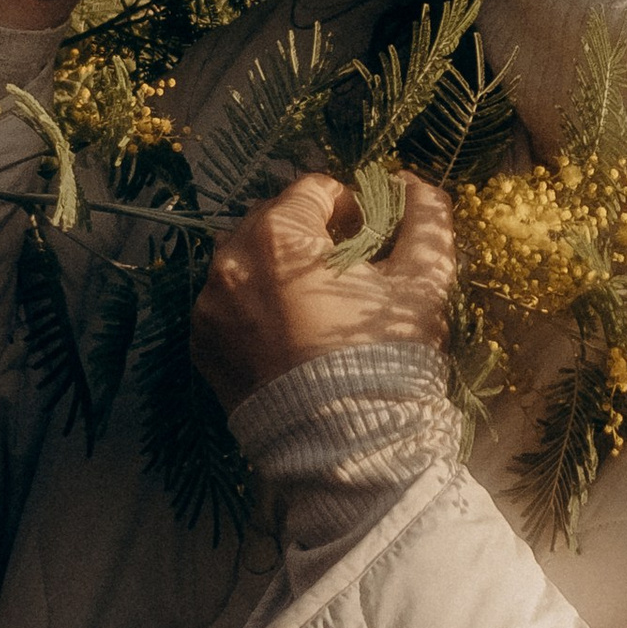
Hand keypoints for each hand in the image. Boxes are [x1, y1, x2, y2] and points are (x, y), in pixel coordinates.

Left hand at [191, 169, 455, 410]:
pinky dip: (254, 305)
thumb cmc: (386, 353)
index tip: (371, 240)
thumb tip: (414, 183)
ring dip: (278, 266)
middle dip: (310, 234)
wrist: (344, 444)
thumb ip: (425, 218)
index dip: (352, 208)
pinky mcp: (201, 345)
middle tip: (345, 272)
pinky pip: (228, 304)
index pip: (315, 190)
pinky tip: (288, 334)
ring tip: (314, 303)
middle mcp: (230, 260)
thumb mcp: (423, 280)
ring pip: (246, 260)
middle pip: (273, 220)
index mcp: (279, 234)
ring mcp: (209, 306)